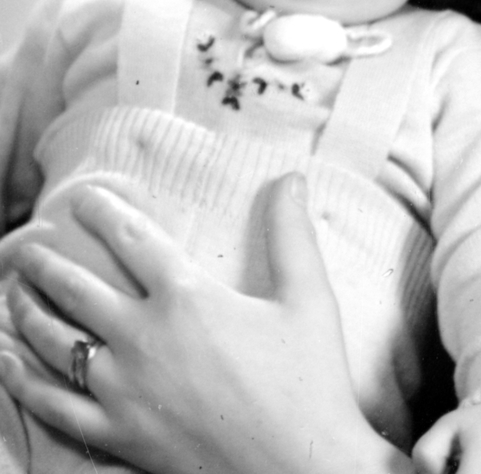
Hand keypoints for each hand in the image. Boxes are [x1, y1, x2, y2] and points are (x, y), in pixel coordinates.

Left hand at [0, 175, 411, 473]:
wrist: (298, 467)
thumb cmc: (307, 381)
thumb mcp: (309, 296)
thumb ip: (292, 233)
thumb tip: (291, 177)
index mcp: (187, 298)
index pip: (133, 239)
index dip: (105, 211)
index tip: (84, 197)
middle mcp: (143, 338)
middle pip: (79, 290)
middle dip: (48, 263)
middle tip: (29, 246)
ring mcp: (123, 391)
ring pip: (56, 343)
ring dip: (28, 312)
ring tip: (15, 292)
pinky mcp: (116, 435)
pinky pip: (53, 405)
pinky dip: (21, 380)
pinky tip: (7, 363)